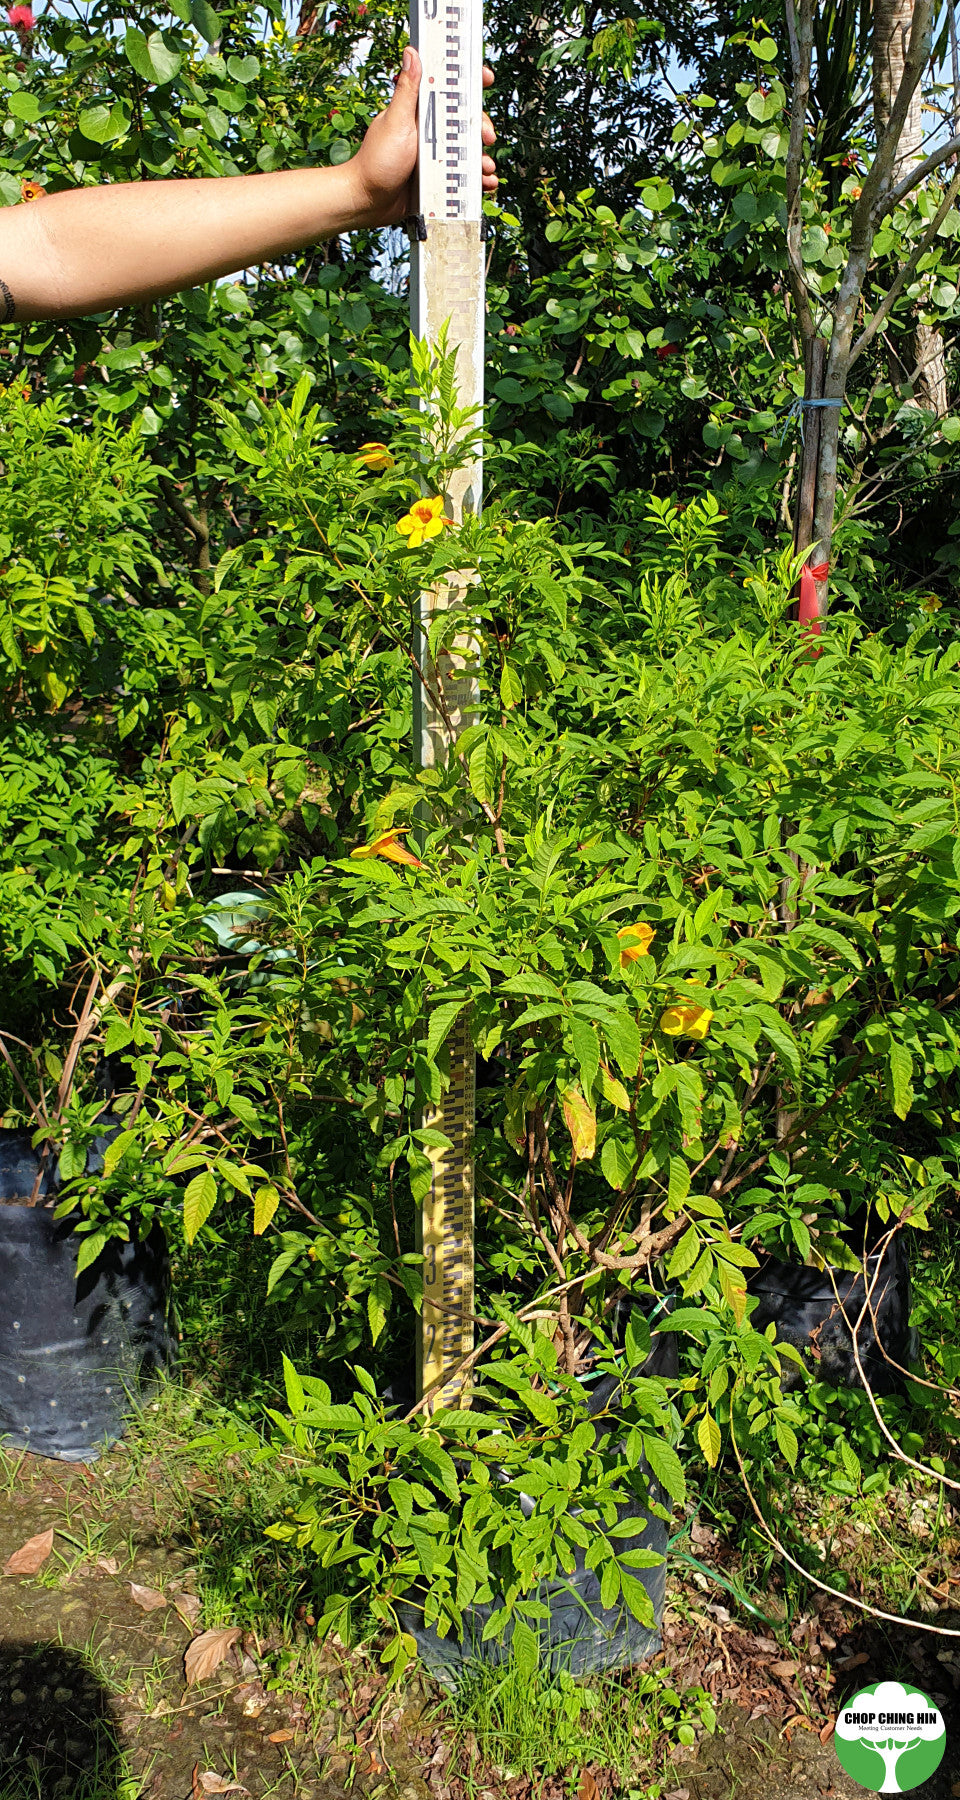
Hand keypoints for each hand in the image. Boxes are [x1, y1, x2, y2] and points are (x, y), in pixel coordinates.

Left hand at [347, 50, 497, 225]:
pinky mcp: (437, 179)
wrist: (369, 202)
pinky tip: (485, 182)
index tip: (485, 78)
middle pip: (464, 123)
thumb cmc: (376, 161)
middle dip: (481, 128)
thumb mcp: (395, 122)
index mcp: (420, 113)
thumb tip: (412, 52)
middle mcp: (429, 132)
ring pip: (466, 151)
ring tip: (486, 167)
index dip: (469, 82)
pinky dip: (475, 180)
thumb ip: (407, 90)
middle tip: (486, 137)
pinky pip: (462, 176)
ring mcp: (434, 156)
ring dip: (481, 158)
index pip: (448, 90)